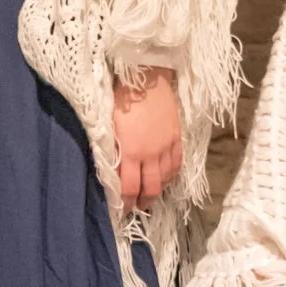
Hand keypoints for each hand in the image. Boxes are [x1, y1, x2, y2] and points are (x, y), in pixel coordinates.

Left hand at [110, 72, 183, 206]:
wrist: (145, 76)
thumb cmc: (120, 98)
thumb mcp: (109, 127)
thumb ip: (111, 151)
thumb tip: (110, 171)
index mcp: (131, 151)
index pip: (129, 187)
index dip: (126, 202)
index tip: (122, 209)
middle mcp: (151, 153)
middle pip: (150, 188)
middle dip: (143, 202)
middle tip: (137, 208)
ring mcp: (166, 146)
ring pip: (165, 178)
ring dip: (157, 190)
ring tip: (150, 195)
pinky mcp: (177, 137)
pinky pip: (177, 164)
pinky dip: (171, 175)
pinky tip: (165, 179)